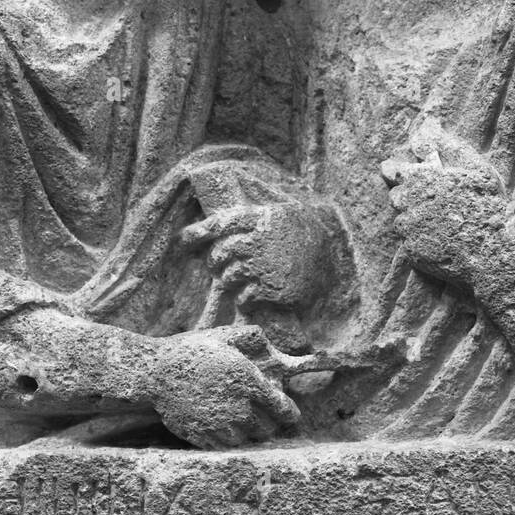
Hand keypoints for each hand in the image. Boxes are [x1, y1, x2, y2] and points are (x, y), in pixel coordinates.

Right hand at [150, 326, 300, 448]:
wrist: (156, 372)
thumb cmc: (191, 350)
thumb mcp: (224, 336)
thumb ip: (252, 338)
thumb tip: (272, 343)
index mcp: (249, 383)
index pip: (283, 410)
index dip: (289, 412)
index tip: (288, 411)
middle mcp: (239, 408)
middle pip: (268, 428)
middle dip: (269, 421)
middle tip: (262, 411)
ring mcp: (220, 426)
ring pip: (248, 439)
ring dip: (249, 430)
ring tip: (240, 416)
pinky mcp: (204, 438)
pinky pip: (226, 446)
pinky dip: (229, 438)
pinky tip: (222, 422)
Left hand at [180, 202, 332, 315]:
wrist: (332, 257)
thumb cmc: (298, 235)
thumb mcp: (277, 215)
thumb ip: (249, 217)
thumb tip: (216, 217)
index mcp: (259, 218)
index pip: (220, 223)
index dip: (198, 231)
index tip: (182, 240)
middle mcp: (258, 240)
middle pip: (220, 253)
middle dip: (215, 261)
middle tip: (219, 266)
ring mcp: (264, 265)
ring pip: (228, 276)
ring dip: (229, 280)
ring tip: (238, 279)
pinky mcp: (271, 288)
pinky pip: (244, 297)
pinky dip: (244, 298)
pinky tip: (252, 295)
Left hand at [382, 128, 506, 283]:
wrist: (492, 253)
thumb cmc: (488, 206)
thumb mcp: (476, 169)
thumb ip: (449, 147)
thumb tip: (428, 126)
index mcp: (421, 177)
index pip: (390, 169)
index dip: (393, 170)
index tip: (396, 172)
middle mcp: (408, 201)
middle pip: (396, 195)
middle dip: (409, 197)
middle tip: (432, 203)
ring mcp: (408, 227)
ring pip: (402, 219)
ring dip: (415, 219)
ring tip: (441, 223)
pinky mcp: (411, 250)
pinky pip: (409, 241)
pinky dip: (421, 239)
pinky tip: (442, 240)